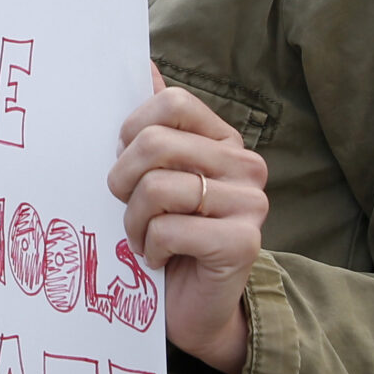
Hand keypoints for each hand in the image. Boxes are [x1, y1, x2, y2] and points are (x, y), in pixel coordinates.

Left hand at [108, 63, 267, 373]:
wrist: (196, 310)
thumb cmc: (169, 238)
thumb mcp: (154, 176)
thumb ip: (154, 124)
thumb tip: (143, 64)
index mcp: (223, 141)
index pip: (171, 103)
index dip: (131, 131)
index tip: (125, 162)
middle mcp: (245, 166)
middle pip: (155, 142)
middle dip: (122, 179)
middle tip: (126, 206)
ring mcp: (250, 204)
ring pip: (157, 188)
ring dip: (134, 221)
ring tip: (144, 238)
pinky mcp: (243, 243)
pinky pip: (170, 229)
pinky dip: (151, 248)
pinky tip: (161, 260)